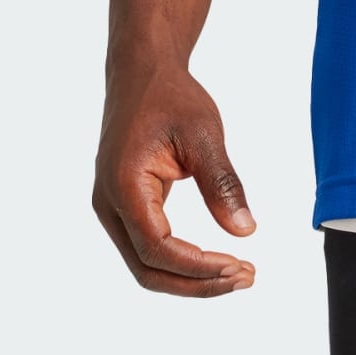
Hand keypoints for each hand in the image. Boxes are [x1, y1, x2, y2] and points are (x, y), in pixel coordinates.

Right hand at [93, 59, 257, 296]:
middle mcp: (109, 205)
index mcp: (124, 186)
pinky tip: (213, 260)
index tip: (240, 266)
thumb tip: (245, 231)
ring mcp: (112, 208)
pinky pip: (148, 247)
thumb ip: (222, 184)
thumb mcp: (204, 134)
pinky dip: (180, 260)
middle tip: (246, 278)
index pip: (157, 248)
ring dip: (189, 276)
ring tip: (236, 273)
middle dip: (196, 283)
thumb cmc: (170, 97)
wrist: (142, 72)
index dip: (198, 267)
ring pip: (145, 263)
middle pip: (147, 268)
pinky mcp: (124, 206)